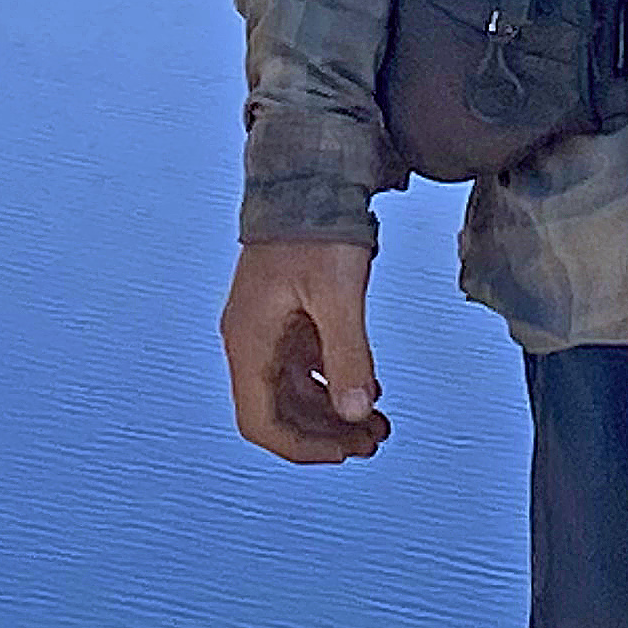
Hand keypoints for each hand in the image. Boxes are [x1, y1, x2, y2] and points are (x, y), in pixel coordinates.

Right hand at [221, 237, 388, 462]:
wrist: (308, 174)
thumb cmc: (316, 227)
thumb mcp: (338, 293)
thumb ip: (348, 354)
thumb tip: (358, 414)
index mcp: (250, 341)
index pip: (261, 421)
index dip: (300, 448)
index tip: (343, 453)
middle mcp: (251, 341)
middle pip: (279, 413)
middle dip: (325, 434)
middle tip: (373, 441)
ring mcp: (269, 330)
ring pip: (295, 393)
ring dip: (333, 414)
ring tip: (377, 424)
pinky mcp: (287, 317)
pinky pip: (306, 368)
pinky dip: (334, 384)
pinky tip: (368, 390)